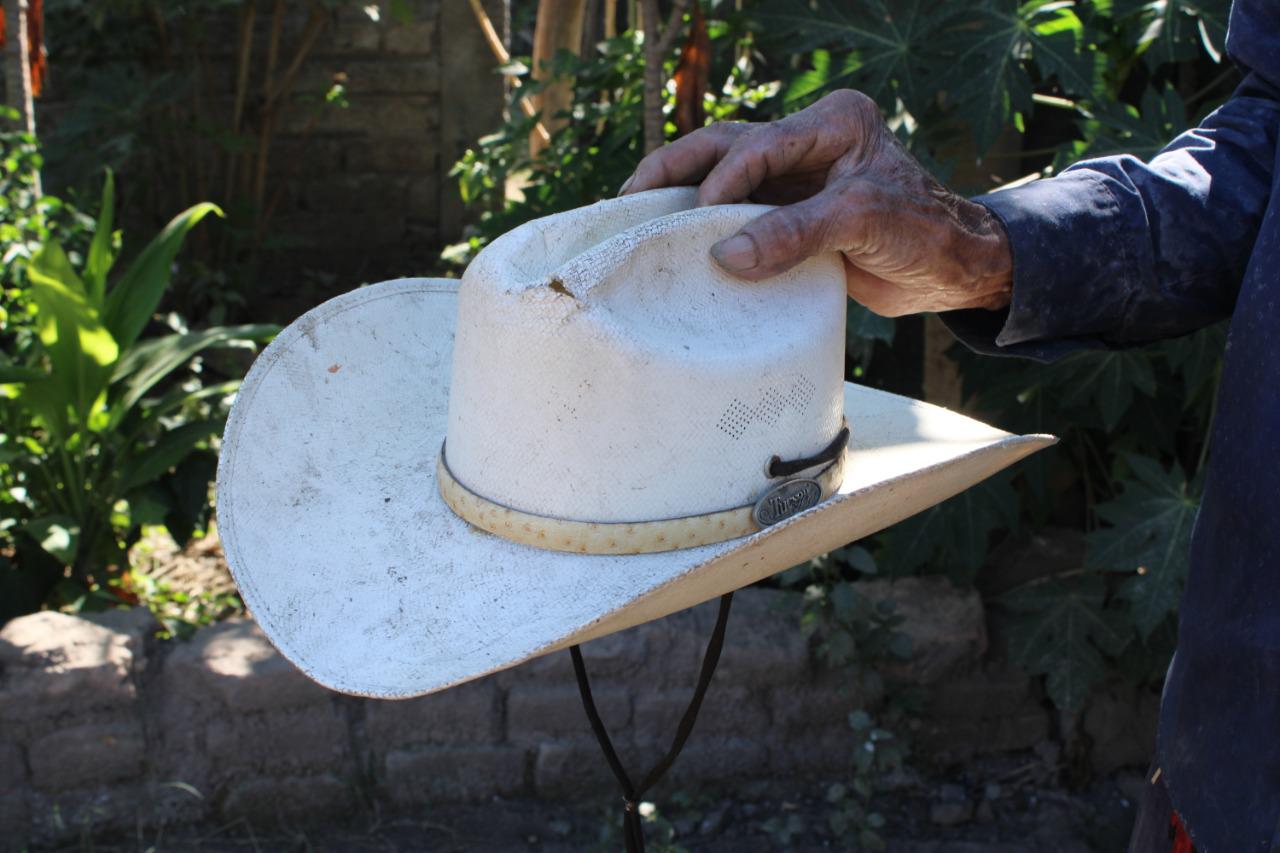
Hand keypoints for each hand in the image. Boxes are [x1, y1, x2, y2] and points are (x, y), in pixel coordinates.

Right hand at [620, 90, 1012, 315]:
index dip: (724, 180)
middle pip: (725, 145)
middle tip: (631, 199)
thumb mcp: (862, 224)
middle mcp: (809, 141)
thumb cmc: (923, 234)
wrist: (952, 271)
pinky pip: (737, 215)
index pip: (760, 144)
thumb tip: (727, 255)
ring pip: (723, 175)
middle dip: (676, 170)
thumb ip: (796, 234)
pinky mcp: (789, 214)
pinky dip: (706, 226)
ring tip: (636, 215)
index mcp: (834, 122)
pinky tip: (674, 241)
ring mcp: (796, 178)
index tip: (697, 220)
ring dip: (681, 194)